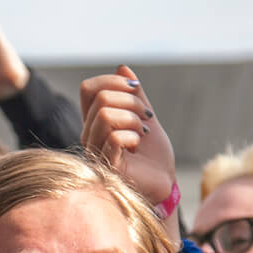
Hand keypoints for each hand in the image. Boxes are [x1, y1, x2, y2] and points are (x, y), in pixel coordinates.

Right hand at [79, 67, 178, 233]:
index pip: (89, 88)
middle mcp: (90, 136)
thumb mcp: (145, 117)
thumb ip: (134, 95)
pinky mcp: (107, 167)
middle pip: (101, 99)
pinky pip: (113, 138)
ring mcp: (96, 152)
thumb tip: (122, 67)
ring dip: (132, 119)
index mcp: (95, 122)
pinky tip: (137, 146)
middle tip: (146, 117)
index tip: (136, 90)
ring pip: (105, 116)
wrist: (164, 185)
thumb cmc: (153, 156)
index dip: (112, 81)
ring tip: (142, 132)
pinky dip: (131, 136)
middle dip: (131, 101)